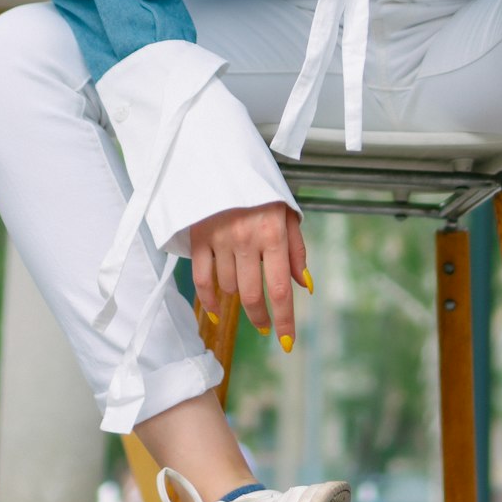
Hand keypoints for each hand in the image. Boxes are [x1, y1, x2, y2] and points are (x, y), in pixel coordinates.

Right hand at [189, 201, 308, 347]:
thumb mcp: (288, 212)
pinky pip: (201, 279)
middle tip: (265, 327)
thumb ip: (296, 250)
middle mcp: (246, 239)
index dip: (285, 321)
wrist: (220, 158)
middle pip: (251, 295)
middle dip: (261, 318)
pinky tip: (216, 310)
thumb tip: (304, 285)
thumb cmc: (260, 188)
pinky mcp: (197, 238)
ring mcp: (219, 240)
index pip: (279, 289)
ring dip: (237, 296)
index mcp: (273, 233)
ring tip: (244, 287)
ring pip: (228, 287)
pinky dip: (208, 299)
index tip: (288, 343)